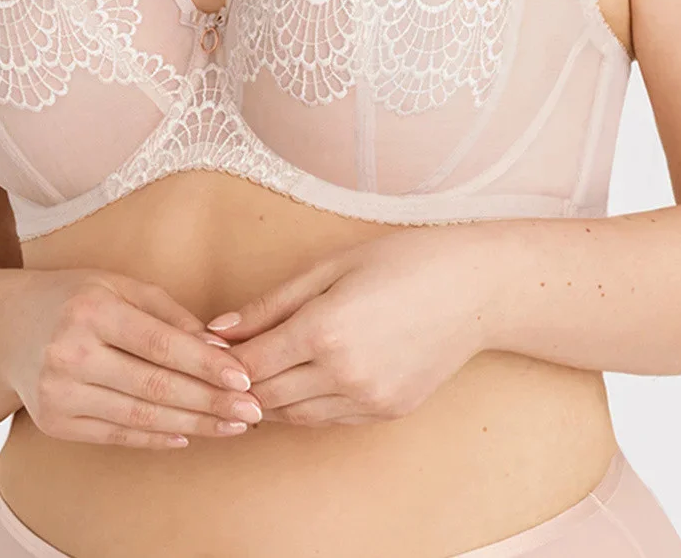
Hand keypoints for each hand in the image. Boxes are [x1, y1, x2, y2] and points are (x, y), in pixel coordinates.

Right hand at [0, 268, 261, 448]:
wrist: (2, 329)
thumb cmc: (71, 298)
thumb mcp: (116, 285)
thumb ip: (167, 312)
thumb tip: (218, 346)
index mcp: (92, 310)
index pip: (161, 344)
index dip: (206, 365)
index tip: (245, 378)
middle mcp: (71, 352)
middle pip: (155, 386)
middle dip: (210, 402)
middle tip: (253, 411)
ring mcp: (59, 392)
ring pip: (140, 415)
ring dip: (193, 425)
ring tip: (232, 427)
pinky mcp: (54, 422)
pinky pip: (116, 434)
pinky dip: (155, 437)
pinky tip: (187, 436)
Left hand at [204, 228, 493, 426]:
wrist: (474, 289)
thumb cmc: (403, 260)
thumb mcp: (330, 267)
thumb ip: (271, 302)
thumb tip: (219, 330)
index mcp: (324, 330)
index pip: (249, 365)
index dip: (221, 360)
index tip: (206, 346)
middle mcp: (343, 374)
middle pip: (264, 397)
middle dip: (237, 384)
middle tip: (223, 363)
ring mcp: (367, 399)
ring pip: (293, 416)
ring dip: (268, 398)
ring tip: (259, 370)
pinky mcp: (386, 412)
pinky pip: (327, 419)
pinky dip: (305, 405)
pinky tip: (301, 379)